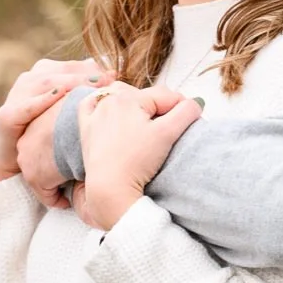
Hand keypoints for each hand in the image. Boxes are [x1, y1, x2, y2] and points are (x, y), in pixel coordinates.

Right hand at [0, 59, 114, 189]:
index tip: (117, 74)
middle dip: (88, 74)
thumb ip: (88, 96)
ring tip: (91, 85)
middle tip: (110, 78)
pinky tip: (58, 97)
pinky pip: (25, 106)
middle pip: (63, 70)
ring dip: (70, 82)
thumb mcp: (71, 113)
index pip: (76, 65)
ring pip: (46, 82)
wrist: (13, 158)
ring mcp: (18, 95)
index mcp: (49, 73)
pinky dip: (41, 101)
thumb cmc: (50, 134)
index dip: (97, 69)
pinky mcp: (7, 115)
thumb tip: (118, 82)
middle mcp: (32, 79)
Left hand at [75, 86, 202, 230]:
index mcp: (128, 98)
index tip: (188, 123)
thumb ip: (187, 112)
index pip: (166, 95)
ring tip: (145, 120)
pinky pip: (91, 105)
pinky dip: (101, 103)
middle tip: (168, 127)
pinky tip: (110, 109)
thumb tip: (195, 103)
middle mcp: (108, 101)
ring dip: (134, 102)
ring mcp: (95, 114)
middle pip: (145, 95)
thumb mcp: (168, 133)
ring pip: (119, 95)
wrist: (109, 187)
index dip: (182, 108)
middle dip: (159, 107)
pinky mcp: (86, 129)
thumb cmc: (137, 160)